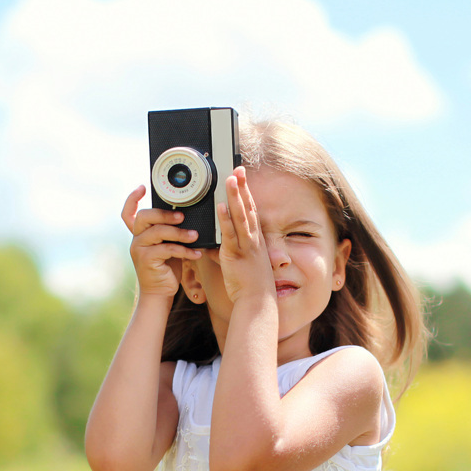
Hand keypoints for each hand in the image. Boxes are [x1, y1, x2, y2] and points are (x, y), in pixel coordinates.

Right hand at [121, 185, 201, 297]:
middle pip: (144, 217)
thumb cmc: (167, 268)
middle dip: (164, 214)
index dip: (132, 199)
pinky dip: (184, 251)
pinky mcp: (146, 260)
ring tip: (195, 236)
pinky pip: (166, 249)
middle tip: (182, 216)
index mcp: (140, 234)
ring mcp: (139, 249)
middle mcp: (136, 239)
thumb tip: (185, 214)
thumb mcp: (168, 245)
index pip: (129, 213)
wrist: (160, 293)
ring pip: (157, 232)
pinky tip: (196, 254)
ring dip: (179, 233)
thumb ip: (170, 231)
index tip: (142, 187)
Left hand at [213, 168, 274, 304]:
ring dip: (235, 197)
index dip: (246, 193)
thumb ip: (227, 253)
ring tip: (230, 179)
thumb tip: (212, 248)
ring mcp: (246, 246)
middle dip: (243, 187)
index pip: (251, 212)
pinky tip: (221, 206)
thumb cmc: (251, 287)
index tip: (242, 178)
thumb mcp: (241, 266)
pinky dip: (225, 219)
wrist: (258, 302)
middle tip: (238, 168)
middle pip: (248, 208)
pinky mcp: (236, 255)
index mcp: (255, 241)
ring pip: (241, 216)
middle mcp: (253, 240)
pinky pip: (230, 234)